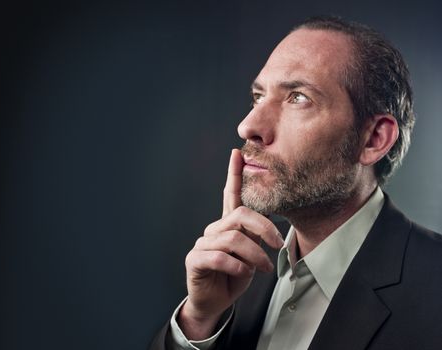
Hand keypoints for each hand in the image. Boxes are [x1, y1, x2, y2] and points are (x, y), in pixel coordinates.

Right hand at [178, 149, 283, 339]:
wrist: (215, 302)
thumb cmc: (235, 276)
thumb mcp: (251, 254)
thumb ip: (256, 236)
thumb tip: (273, 220)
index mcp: (227, 225)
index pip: (230, 195)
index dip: (234, 174)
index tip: (237, 153)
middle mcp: (213, 230)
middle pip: (240, 216)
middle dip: (264, 229)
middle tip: (278, 245)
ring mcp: (202, 244)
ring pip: (234, 239)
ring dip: (255, 256)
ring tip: (263, 268)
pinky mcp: (195, 260)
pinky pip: (220, 258)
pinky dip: (238, 268)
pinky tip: (243, 274)